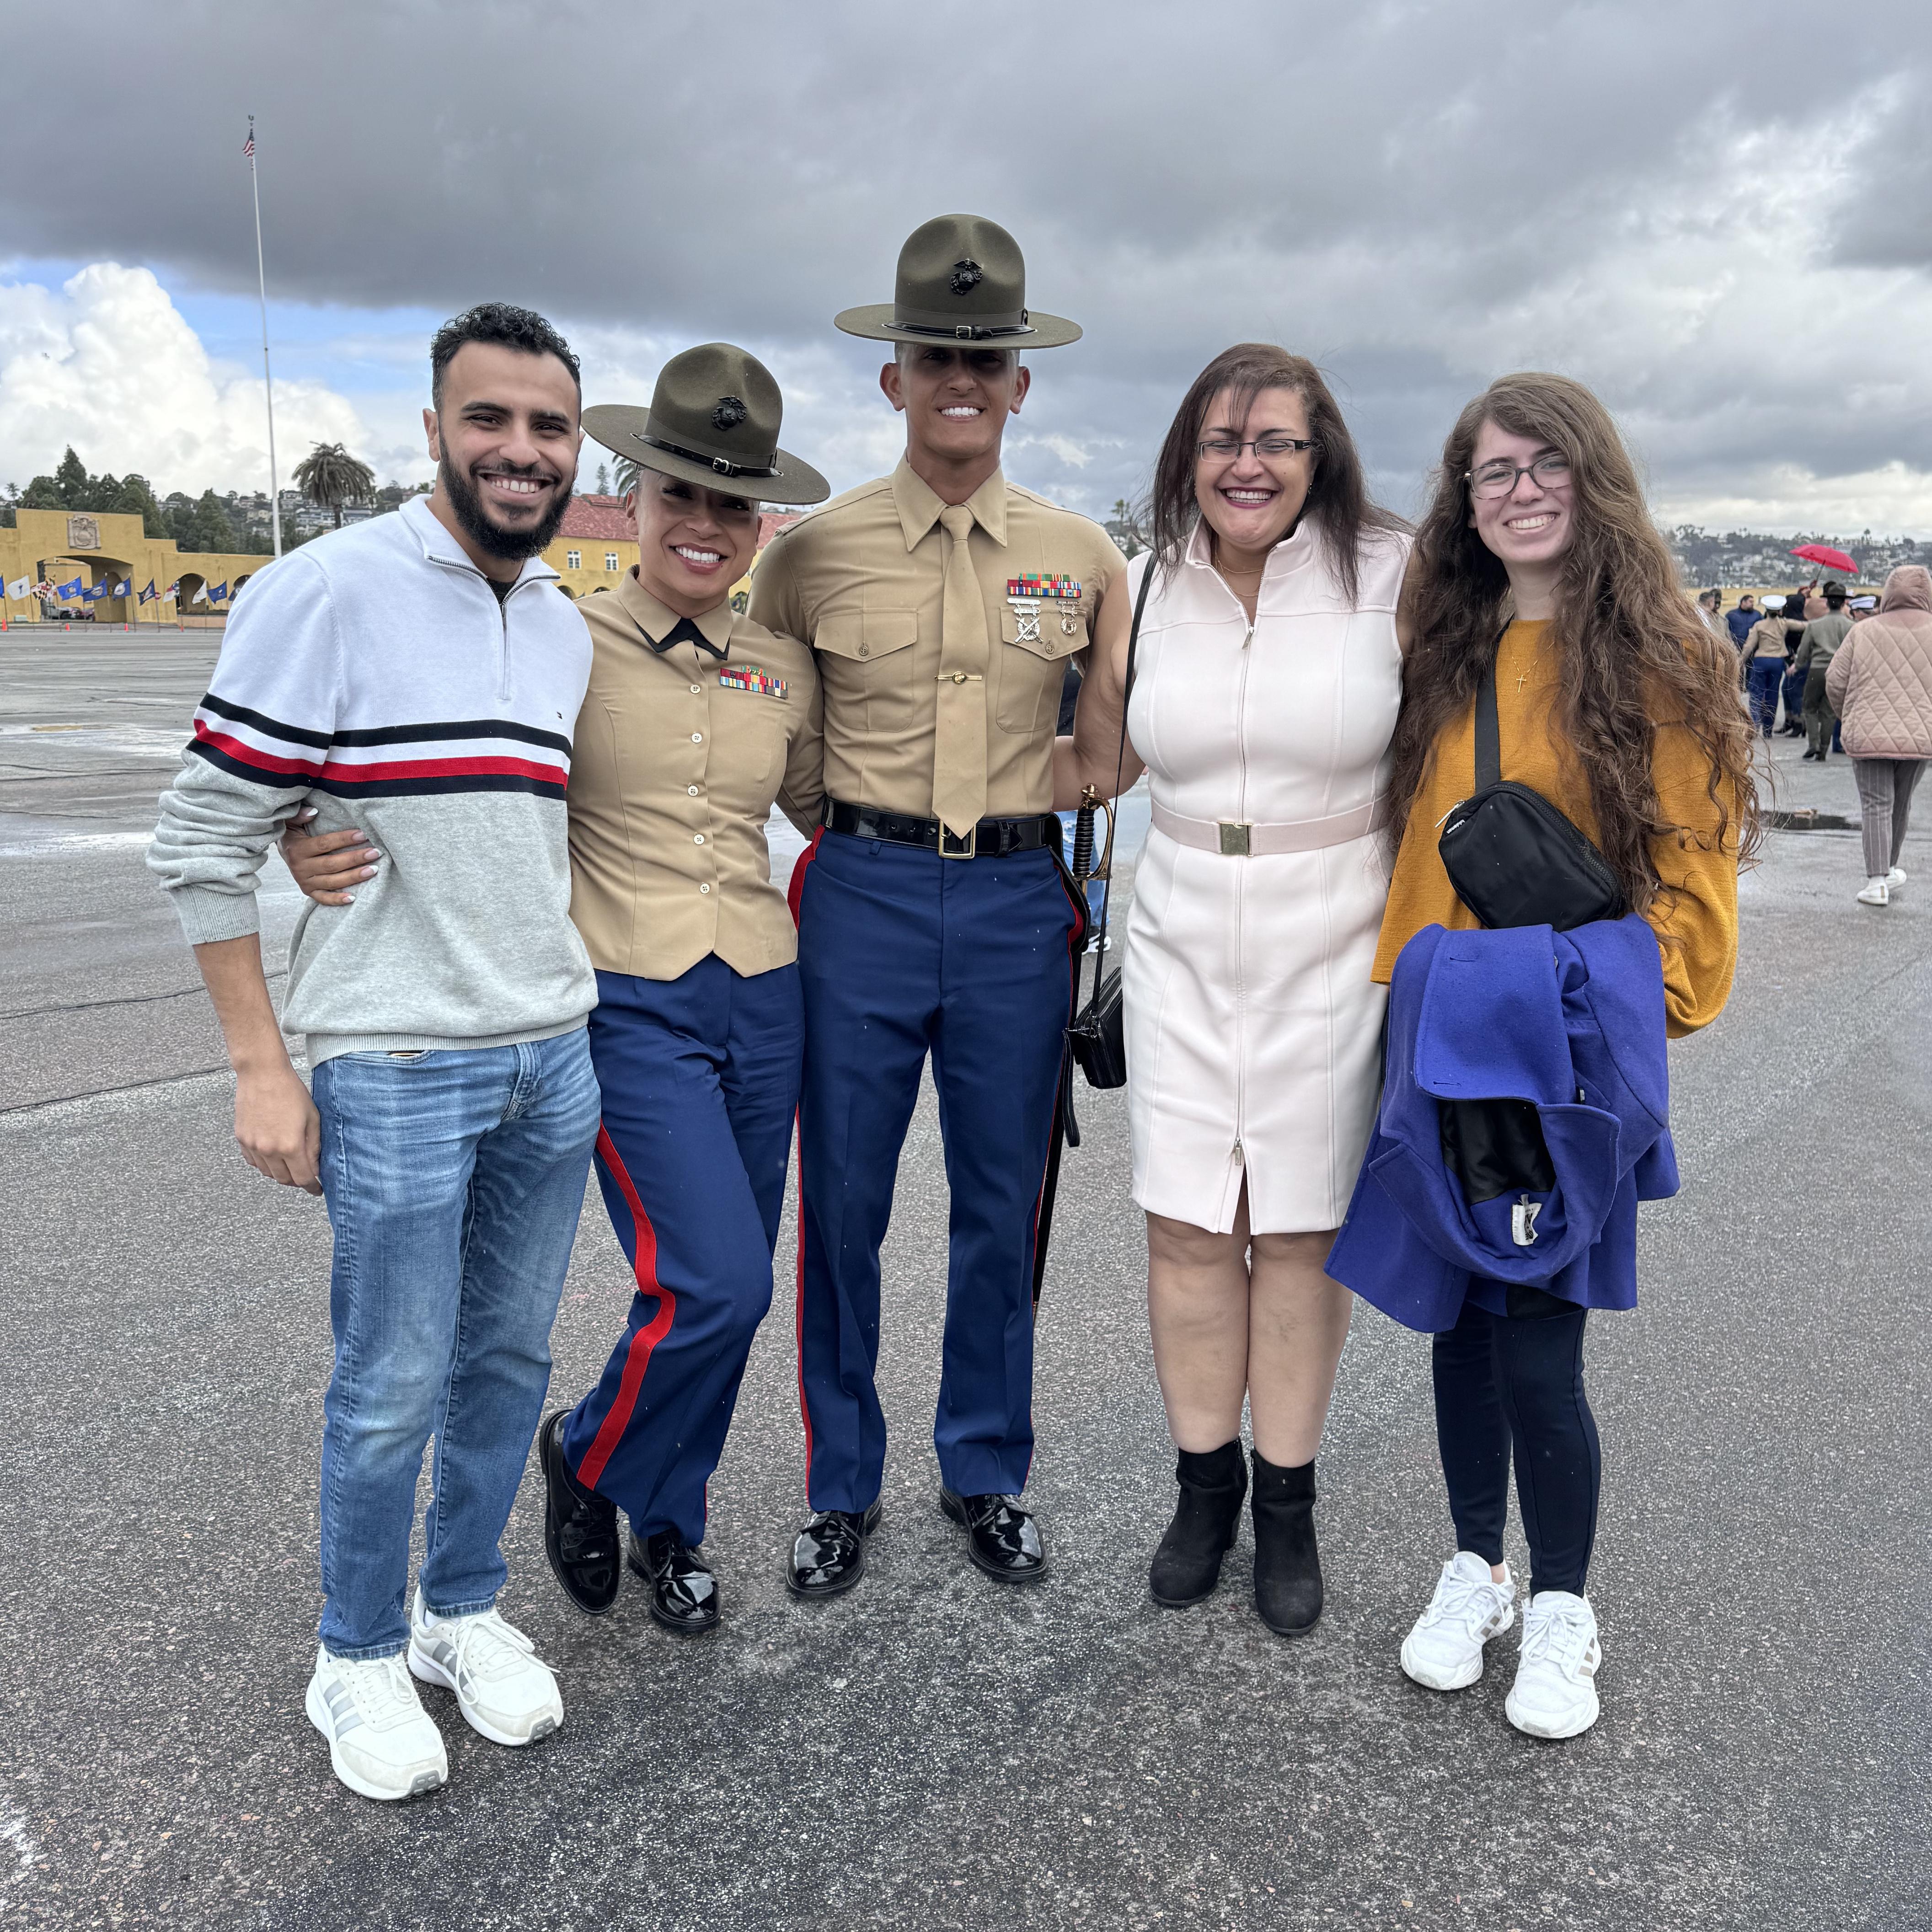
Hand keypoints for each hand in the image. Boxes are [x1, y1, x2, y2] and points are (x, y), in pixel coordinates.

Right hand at [235, 1062, 323, 1193]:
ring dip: (280, 1173)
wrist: (262, 1074)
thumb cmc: (291, 1092)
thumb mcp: (313, 1118)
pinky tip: (273, 1155)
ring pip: (267, 1173)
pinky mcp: (241, 1139)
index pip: (302, 1179)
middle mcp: (268, 1150)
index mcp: (290, 1146)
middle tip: (306, 1174)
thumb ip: (314, 1147)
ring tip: (291, 1163)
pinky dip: (264, 1164)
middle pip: (284, 1179)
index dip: (312, 1186)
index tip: (317, 1189)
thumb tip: (315, 1168)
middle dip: (297, 1180)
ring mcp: (252, 1145)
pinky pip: (253, 1162)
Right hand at [281, 806, 380, 904]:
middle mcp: (300, 867)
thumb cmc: (295, 833)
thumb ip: (300, 815)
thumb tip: (314, 811)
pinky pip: (323, 898)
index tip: (363, 834)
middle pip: (331, 864)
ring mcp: (304, 882)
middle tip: (376, 852)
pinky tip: (353, 898)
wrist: (284, 851)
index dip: (344, 839)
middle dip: (355, 858)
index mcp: (298, 849)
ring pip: (332, 882)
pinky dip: (337, 900)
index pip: (324, 844)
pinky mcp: (308, 892)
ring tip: (374, 870)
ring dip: (354, 877)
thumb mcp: (292, 821)